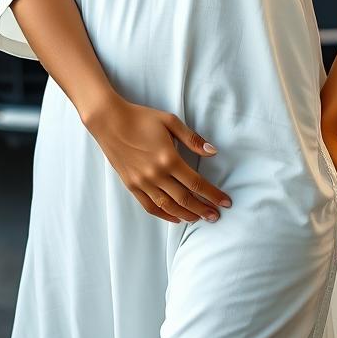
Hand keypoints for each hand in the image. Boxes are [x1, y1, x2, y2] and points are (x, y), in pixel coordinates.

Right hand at [85, 98, 232, 223]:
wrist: (110, 121)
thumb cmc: (142, 118)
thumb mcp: (170, 121)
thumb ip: (192, 139)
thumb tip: (213, 152)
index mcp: (168, 158)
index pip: (196, 183)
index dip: (213, 195)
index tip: (226, 202)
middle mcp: (156, 174)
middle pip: (185, 199)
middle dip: (203, 209)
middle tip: (216, 216)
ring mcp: (142, 182)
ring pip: (168, 207)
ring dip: (186, 215)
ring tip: (200, 219)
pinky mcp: (131, 186)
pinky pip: (150, 206)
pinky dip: (164, 215)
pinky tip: (176, 218)